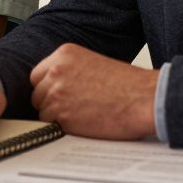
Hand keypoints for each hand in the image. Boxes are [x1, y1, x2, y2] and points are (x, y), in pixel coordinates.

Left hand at [29, 43, 158, 138]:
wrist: (144, 99)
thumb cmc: (128, 85)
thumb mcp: (93, 63)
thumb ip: (70, 70)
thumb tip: (54, 85)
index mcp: (64, 54)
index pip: (38, 74)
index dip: (48, 87)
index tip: (58, 95)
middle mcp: (56, 71)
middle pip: (37, 92)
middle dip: (50, 102)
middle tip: (71, 108)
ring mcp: (56, 93)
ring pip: (42, 110)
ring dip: (56, 116)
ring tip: (81, 116)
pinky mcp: (61, 115)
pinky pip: (50, 125)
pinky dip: (62, 128)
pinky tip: (82, 124)